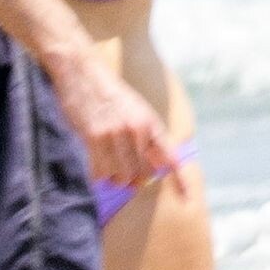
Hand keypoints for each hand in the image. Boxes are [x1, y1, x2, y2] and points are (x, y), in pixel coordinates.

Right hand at [49, 48, 180, 189]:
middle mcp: (135, 129)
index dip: (178, 179)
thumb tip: (161, 165)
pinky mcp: (93, 138)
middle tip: (127, 174)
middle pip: (142, 173)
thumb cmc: (110, 94)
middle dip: (135, 179)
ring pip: (121, 176)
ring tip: (110, 166)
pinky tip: (98, 164)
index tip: (186, 196)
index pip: (168, 156)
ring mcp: (114, 135)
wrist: (82, 73)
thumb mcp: (138, 109)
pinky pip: (100, 171)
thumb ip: (150, 136)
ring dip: (115, 177)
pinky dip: (99, 174)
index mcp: (149, 122)